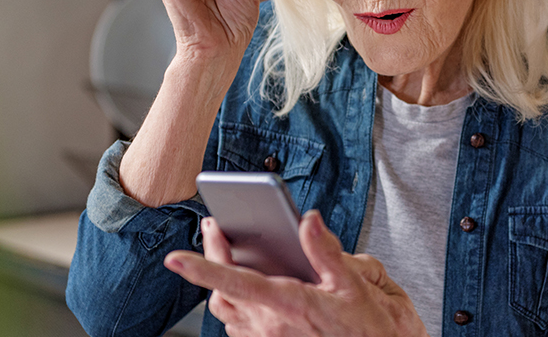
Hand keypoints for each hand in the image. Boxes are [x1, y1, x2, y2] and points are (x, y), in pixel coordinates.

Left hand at [164, 211, 429, 336]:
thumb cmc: (371, 328)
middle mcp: (272, 326)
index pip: (237, 282)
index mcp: (292, 305)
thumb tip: (309, 221)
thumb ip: (327, 252)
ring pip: (226, 311)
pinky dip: (234, 304)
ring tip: (226, 254)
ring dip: (220, 284)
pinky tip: (247, 288)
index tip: (176, 258)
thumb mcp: (356, 286)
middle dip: (211, 258)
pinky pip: (239, 326)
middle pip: (223, 292)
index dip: (202, 269)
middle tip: (213, 228)